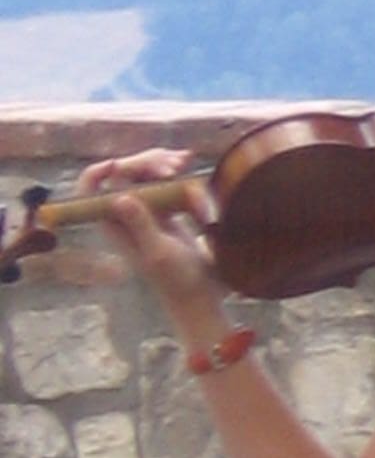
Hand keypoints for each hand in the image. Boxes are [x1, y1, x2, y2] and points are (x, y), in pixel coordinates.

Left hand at [76, 151, 223, 313]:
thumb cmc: (178, 280)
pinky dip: (176, 170)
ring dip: (164, 163)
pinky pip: (165, 180)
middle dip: (146, 162)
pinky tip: (189, 163)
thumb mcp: (158, 253)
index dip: (99, 172)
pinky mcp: (165, 209)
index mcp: (114, 224)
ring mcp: (146, 209)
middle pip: (123, 171)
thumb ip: (140, 225)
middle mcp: (125, 213)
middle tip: (174, 168)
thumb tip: (120, 197)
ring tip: (185, 163)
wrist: (200, 294)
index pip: (91, 189)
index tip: (120, 164)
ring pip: (145, 171)